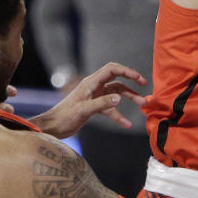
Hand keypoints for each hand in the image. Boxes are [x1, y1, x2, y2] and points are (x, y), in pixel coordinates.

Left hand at [30, 62, 146, 138]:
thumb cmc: (64, 117)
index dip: (126, 71)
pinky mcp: (94, 106)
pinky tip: (126, 124)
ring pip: (116, 94)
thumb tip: (120, 97)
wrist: (53, 127)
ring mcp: (95, 96)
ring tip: (142, 105)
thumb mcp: (84, 110)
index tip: (139, 78)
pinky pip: (110, 107)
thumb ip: (102, 103)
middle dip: (131, 82)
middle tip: (144, 86)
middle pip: (116, 79)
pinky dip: (119, 115)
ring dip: (128, 98)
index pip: (111, 69)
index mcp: (91, 83)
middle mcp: (94, 87)